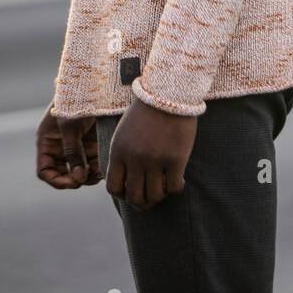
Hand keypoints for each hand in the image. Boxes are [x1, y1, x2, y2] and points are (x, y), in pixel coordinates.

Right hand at [35, 104, 102, 189]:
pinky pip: (93, 164)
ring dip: (89, 176)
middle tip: (88, 178)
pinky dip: (97, 168)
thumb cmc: (74, 101)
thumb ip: (73, 152)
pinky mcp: (91, 145)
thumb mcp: (70, 126)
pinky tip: (104, 167)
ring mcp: (77, 148)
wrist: (93, 84)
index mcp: (47, 143)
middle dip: (75, 180)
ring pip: (80, 172)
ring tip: (98, 172)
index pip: (45, 171)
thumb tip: (78, 178)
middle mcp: (60, 149)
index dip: (56, 180)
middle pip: (64, 175)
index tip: (72, 182)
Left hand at [105, 96, 196, 210]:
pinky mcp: (175, 159)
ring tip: (164, 188)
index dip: (123, 194)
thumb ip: (122, 154)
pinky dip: (176, 188)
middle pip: (134, 197)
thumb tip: (125, 180)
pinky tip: (178, 180)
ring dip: (160, 196)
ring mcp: (155, 160)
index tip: (133, 189)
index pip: (114, 188)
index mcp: (118, 151)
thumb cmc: (147, 110)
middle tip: (150, 197)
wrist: (168, 90)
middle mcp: (134, 159)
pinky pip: (174, 187)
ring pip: (155, 196)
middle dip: (142, 202)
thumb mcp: (125, 131)